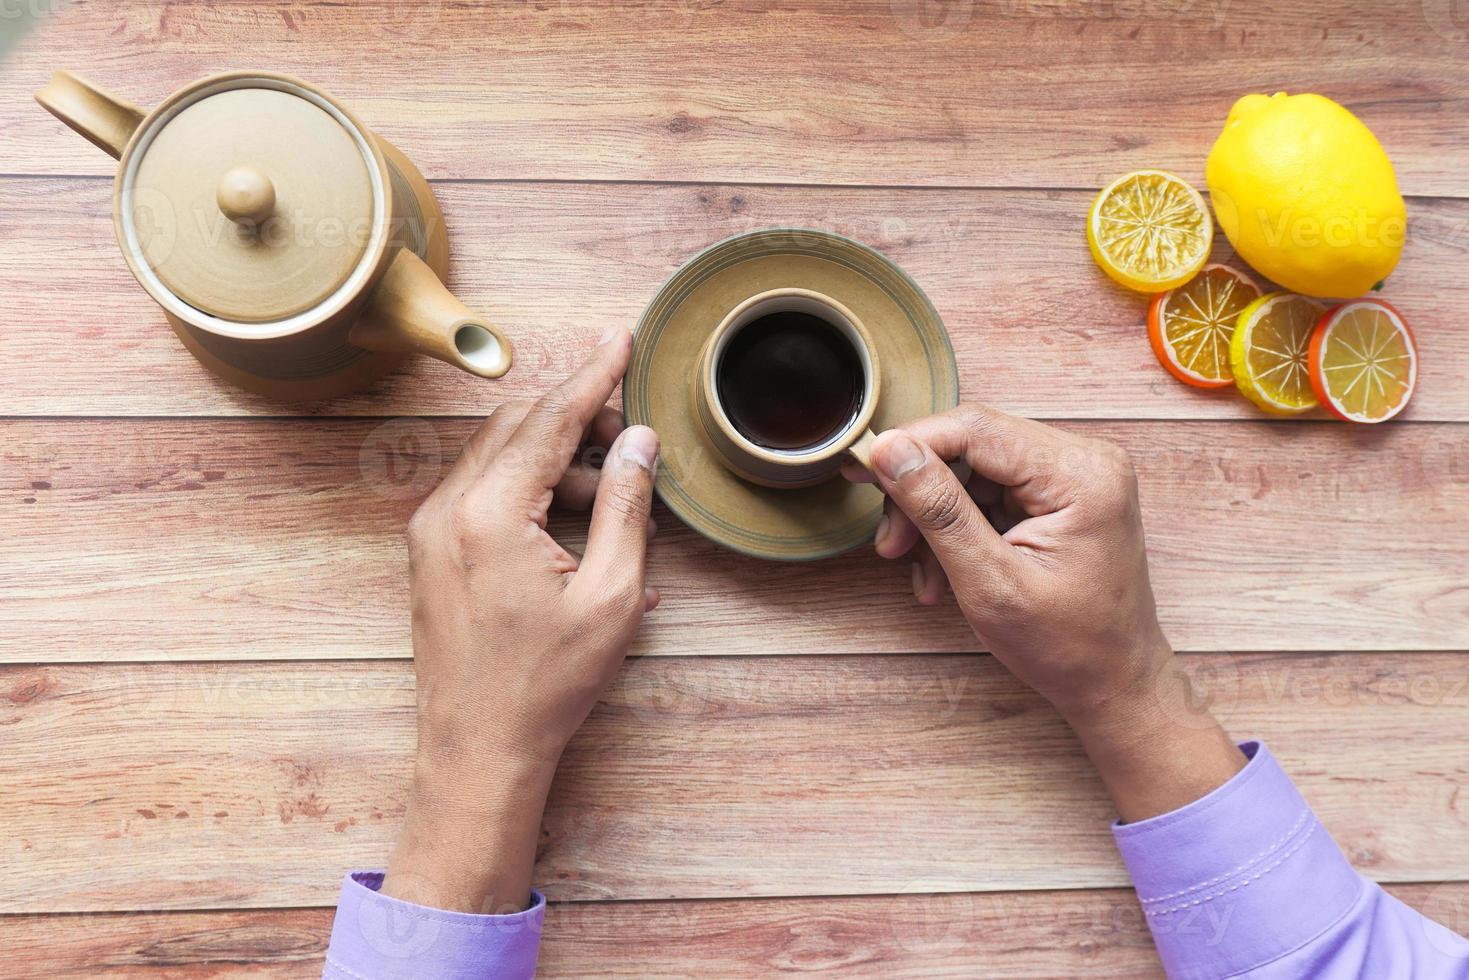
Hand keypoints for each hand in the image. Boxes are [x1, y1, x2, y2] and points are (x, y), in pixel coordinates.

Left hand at [382, 328, 658, 912]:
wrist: (478, 749)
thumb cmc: (546, 684)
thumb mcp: (611, 595)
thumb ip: (625, 506)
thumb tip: (639, 443)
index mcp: (490, 514)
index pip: (549, 419)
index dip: (593, 376)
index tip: (620, 338)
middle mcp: (447, 509)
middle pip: (518, 425)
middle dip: (578, 416)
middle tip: (631, 431)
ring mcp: (432, 529)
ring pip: (500, 455)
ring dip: (557, 457)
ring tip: (614, 495)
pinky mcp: (432, 550)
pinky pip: (484, 490)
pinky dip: (531, 488)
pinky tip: (579, 524)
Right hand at [850, 404, 1243, 820]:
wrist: (1114, 685)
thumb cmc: (1068, 646)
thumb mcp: (989, 582)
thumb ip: (938, 509)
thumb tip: (890, 450)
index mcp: (1080, 475)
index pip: (976, 428)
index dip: (911, 444)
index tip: (862, 468)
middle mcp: (1083, 461)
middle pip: (971, 446)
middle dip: (922, 494)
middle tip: (890, 543)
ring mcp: (1073, 477)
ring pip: (973, 472)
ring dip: (935, 518)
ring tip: (921, 572)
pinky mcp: (1059, 497)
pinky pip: (990, 493)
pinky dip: (959, 528)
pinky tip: (944, 572)